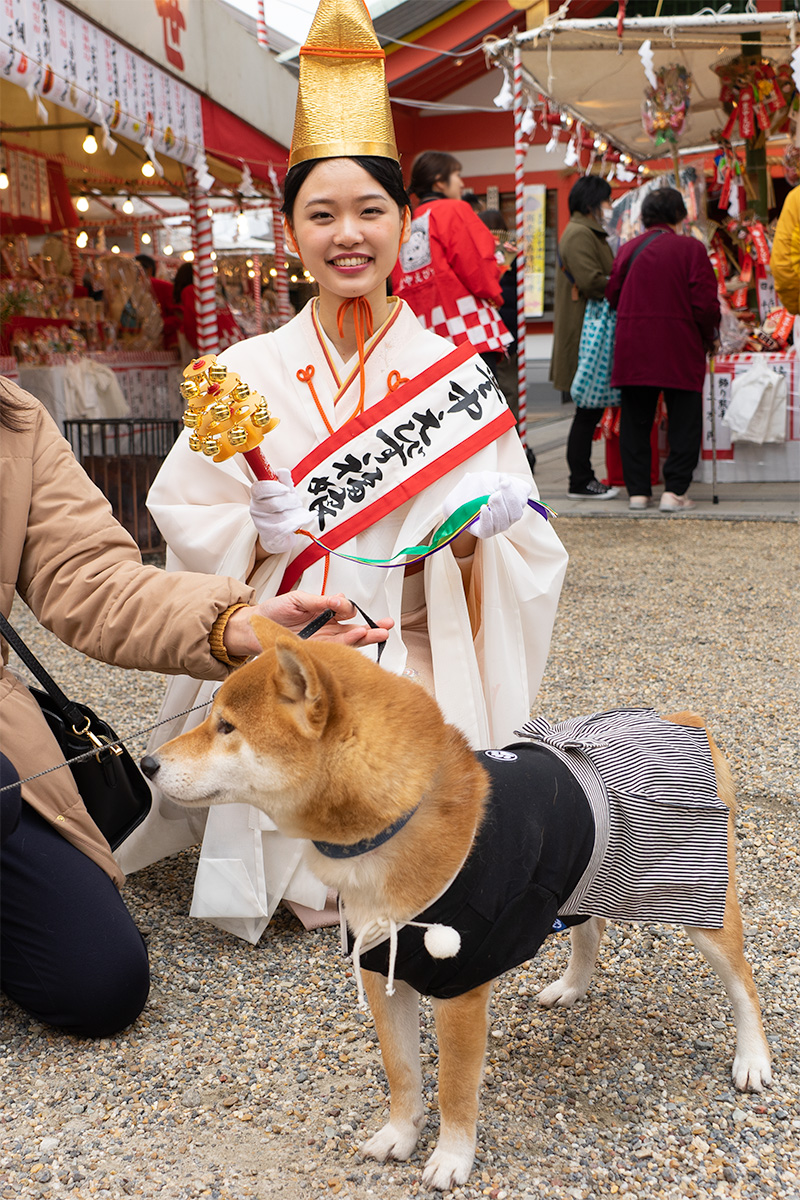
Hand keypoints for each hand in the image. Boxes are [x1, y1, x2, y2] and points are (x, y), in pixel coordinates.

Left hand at [223, 592, 392, 658]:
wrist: (253, 629)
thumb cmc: (273, 612)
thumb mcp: (297, 599)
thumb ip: (320, 600)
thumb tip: (340, 599)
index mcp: (324, 613)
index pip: (345, 611)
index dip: (348, 608)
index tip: (344, 605)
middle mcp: (327, 629)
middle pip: (354, 628)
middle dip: (372, 626)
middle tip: (387, 625)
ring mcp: (323, 642)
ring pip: (350, 640)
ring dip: (365, 636)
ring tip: (380, 633)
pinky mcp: (316, 652)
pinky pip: (336, 649)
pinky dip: (348, 644)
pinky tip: (358, 637)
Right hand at [249, 467, 313, 553]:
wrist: (281, 536)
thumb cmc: (283, 510)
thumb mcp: (285, 492)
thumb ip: (284, 481)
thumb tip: (282, 471)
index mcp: (257, 496)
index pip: (259, 488)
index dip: (274, 487)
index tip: (287, 489)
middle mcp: (256, 510)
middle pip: (275, 502)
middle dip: (292, 501)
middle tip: (296, 502)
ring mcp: (261, 525)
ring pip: (283, 515)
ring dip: (297, 511)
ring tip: (298, 511)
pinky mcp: (270, 537)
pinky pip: (288, 527)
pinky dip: (301, 521)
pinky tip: (308, 517)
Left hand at [442, 471, 530, 539]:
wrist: (453, 498)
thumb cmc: (472, 487)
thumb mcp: (487, 478)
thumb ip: (502, 479)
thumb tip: (517, 485)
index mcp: (510, 502)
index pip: (522, 499)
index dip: (517, 491)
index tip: (504, 480)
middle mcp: (506, 516)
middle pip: (516, 512)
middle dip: (510, 499)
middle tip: (498, 490)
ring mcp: (496, 526)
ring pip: (505, 522)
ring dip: (499, 508)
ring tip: (490, 497)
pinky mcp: (483, 532)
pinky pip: (489, 529)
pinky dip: (488, 518)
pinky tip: (483, 508)